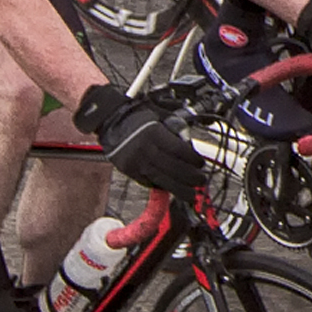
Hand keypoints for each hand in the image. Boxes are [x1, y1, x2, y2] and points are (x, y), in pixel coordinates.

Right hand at [76, 83, 198, 196]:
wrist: (111, 121)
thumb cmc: (137, 118)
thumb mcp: (159, 117)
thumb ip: (174, 130)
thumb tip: (190, 147)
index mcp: (153, 133)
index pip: (178, 150)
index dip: (192, 159)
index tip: (201, 164)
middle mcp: (145, 148)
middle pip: (172, 167)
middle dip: (190, 177)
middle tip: (201, 181)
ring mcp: (136, 161)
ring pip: (161, 179)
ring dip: (179, 188)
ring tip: (191, 194)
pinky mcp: (129, 170)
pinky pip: (148, 182)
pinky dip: (161, 186)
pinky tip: (172, 189)